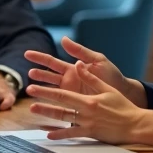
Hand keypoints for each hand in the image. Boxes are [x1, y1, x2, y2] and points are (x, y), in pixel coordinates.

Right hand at [24, 36, 145, 107]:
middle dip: (38, 75)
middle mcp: (69, 82)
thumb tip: (63, 39)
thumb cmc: (112, 76)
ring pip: (52, 93)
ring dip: (41, 92)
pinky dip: (52, 110)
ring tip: (31, 92)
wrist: (125, 94)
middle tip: (28, 74)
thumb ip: (80, 51)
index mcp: (73, 70)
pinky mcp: (76, 107)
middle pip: (49, 78)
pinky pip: (61, 109)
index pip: (52, 62)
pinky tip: (43, 113)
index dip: (39, 58)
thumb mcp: (98, 60)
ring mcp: (71, 95)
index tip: (27, 54)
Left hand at [26, 62, 152, 145]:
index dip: (46, 91)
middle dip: (42, 100)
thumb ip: (90, 78)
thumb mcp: (107, 89)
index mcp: (88, 100)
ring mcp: (87, 124)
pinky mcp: (91, 133)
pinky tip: (49, 134)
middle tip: (29, 98)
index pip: (62, 94)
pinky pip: (72, 133)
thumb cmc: (123, 106)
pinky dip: (60, 134)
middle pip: (60, 105)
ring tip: (34, 111)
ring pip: (63, 119)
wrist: (135, 125)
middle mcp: (86, 112)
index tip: (33, 87)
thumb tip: (78, 65)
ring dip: (47, 115)